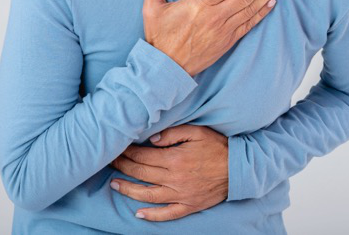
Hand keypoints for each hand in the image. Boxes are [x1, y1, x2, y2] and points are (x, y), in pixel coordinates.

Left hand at [109, 124, 228, 221]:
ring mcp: (181, 195)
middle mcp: (175, 179)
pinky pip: (167, 214)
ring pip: (148, 195)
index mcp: (175, 159)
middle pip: (142, 173)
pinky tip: (138, 214)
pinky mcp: (188, 206)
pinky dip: (152, 215)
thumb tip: (150, 140)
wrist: (238, 168)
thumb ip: (171, 134)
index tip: (117, 148)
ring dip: (129, 190)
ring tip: (115, 185)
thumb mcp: (196, 132)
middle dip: (123, 167)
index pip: (143, 156)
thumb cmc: (217, 146)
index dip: (127, 152)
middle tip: (110, 162)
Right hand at [141, 0, 286, 76]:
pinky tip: (271, 3)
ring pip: (250, 8)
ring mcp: (223, 30)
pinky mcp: (228, 41)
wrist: (167, 68)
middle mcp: (214, 16)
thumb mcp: (151, 9)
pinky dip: (261, 13)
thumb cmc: (160, 38)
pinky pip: (248, 24)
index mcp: (198, 4)